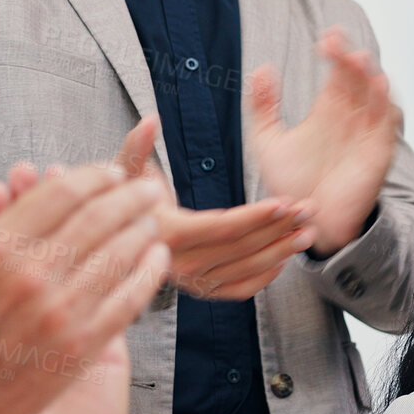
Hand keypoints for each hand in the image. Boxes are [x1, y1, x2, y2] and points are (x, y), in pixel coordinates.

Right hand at [0, 138, 169, 413]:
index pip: (61, 195)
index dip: (92, 177)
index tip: (109, 171)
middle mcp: (31, 279)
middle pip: (99, 219)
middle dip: (129, 197)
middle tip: (147, 188)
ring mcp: (60, 315)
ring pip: (119, 255)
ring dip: (142, 229)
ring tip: (152, 218)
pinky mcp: (80, 349)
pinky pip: (128, 300)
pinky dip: (148, 274)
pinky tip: (157, 259)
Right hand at [109, 116, 316, 299]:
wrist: (106, 240)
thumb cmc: (119, 201)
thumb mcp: (121, 172)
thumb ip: (137, 146)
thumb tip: (150, 121)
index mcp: (164, 234)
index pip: (221, 227)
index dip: (255, 216)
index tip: (284, 202)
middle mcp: (178, 265)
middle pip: (240, 248)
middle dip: (278, 228)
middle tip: (307, 210)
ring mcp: (190, 283)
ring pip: (244, 271)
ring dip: (280, 251)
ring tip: (307, 232)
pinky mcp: (199, 292)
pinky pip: (239, 290)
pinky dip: (263, 278)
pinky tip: (282, 259)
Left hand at [248, 28, 400, 256]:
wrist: (305, 223)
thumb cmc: (291, 187)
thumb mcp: (267, 142)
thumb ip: (263, 106)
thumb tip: (262, 69)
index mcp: (328, 111)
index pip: (338, 72)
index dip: (336, 51)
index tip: (325, 39)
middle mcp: (350, 118)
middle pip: (358, 78)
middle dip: (350, 57)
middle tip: (336, 43)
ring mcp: (366, 134)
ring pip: (376, 95)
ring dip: (370, 76)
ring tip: (358, 59)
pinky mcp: (377, 153)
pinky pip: (387, 124)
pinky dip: (385, 104)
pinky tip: (378, 86)